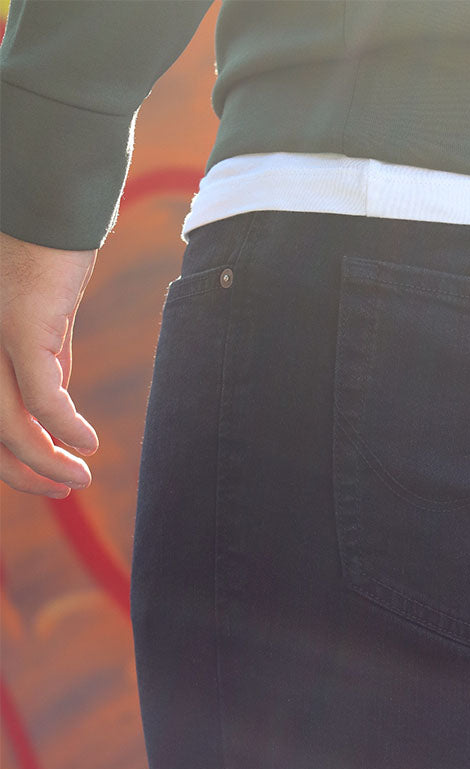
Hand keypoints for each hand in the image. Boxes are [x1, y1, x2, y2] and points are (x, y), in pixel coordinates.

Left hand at [0, 232, 98, 497]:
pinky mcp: (18, 328)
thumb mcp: (42, 325)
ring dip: (47, 461)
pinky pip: (42, 399)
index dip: (12, 462)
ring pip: (8, 426)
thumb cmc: (45, 257)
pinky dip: (65, 429)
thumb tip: (56, 414)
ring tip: (80, 476)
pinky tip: (88, 443)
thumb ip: (44, 366)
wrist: (49, 204)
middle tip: (63, 489)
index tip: (49, 480)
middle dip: (24, 474)